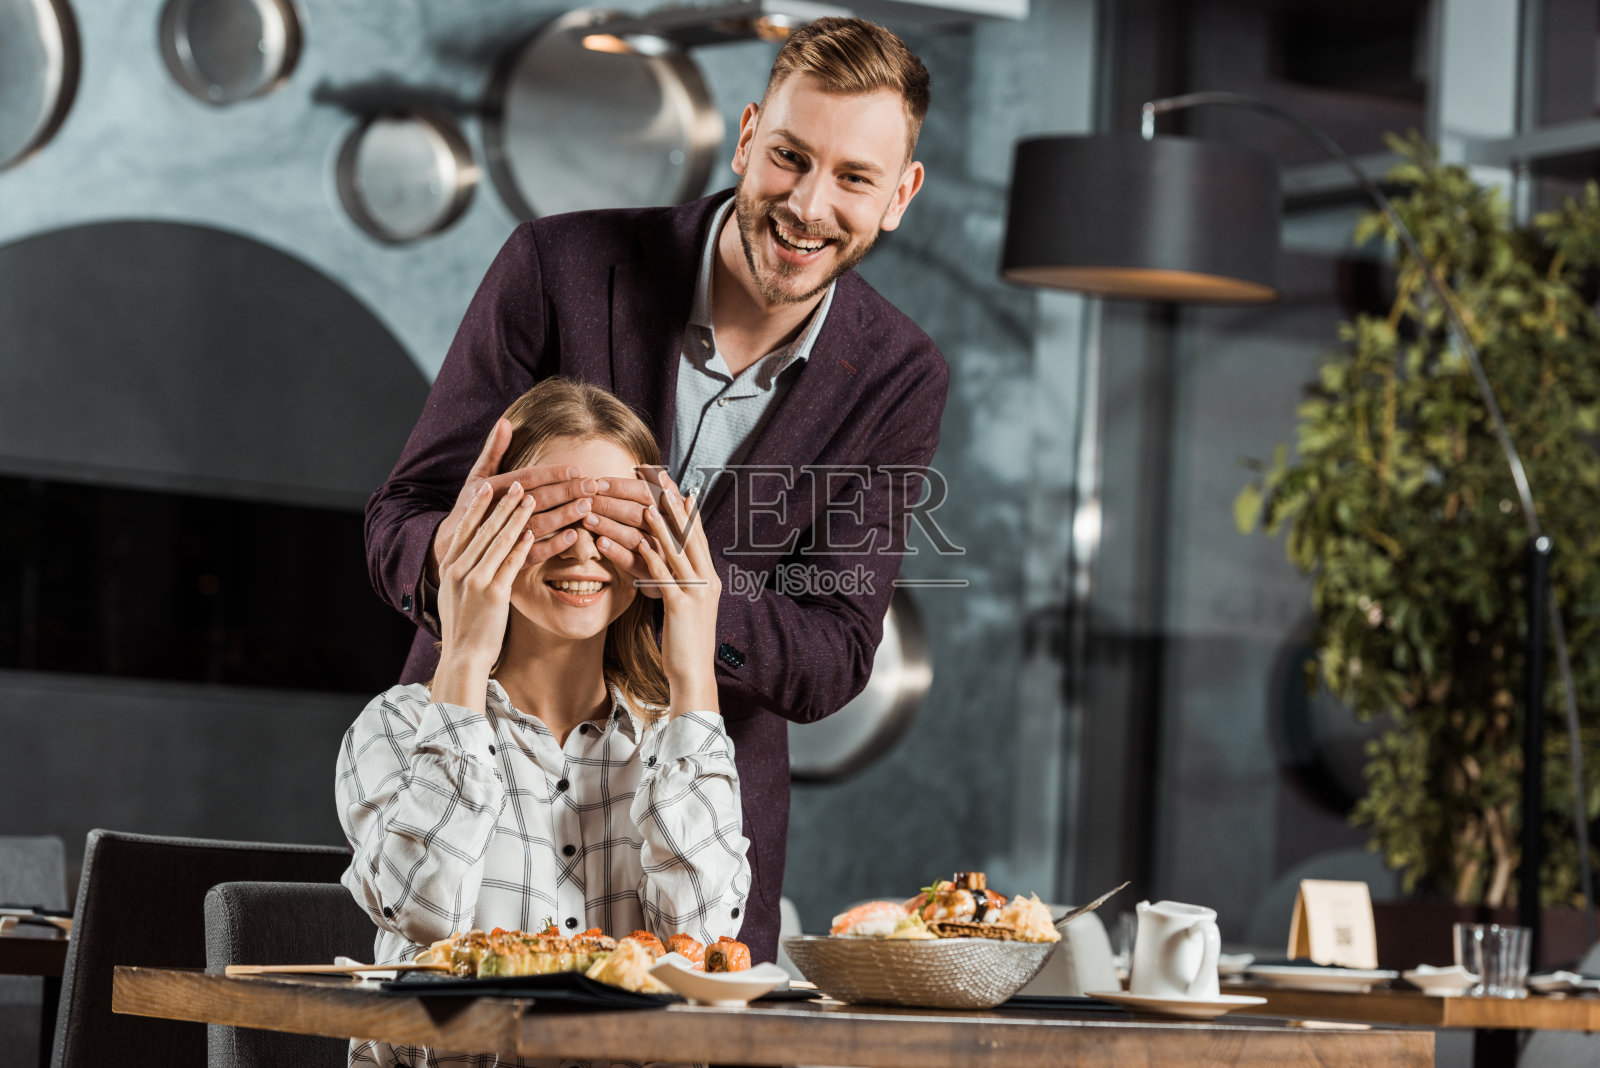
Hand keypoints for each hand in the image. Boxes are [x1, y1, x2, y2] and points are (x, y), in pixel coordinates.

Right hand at [428, 419, 608, 584]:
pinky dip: (553, 546)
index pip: (527, 478)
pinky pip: (532, 553)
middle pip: (536, 499)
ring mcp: (500, 536)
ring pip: (537, 525)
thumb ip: (494, 450)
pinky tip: (573, 536)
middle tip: (591, 486)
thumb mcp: (477, 477)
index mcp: (490, 489)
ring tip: (587, 507)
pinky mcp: (505, 559)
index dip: (552, 473)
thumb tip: (505, 421)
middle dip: (566, 492)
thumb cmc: (470, 506)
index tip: (576, 469)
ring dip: (563, 516)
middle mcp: (495, 511)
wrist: (451, 545)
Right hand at [432, 481, 539, 710]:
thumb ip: (463, 573)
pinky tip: (534, 531)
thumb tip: (474, 558)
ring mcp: (475, 580)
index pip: (464, 528)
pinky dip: (523, 545)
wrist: (462, 657)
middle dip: (503, 504)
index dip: (477, 505)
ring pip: (498, 540)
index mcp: (449, 567)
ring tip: (531, 499)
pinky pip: (511, 562)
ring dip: (516, 517)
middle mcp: (458, 569)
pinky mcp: (492, 593)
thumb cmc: (464, 628)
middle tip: (519, 484)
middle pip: (483, 528)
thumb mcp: (456, 595)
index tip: (489, 486)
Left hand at [589, 467, 678, 598]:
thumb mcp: (674, 512)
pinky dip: (616, 552)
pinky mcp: (654, 576)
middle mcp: (673, 532)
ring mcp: (664, 555)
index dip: (622, 487)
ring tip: (587, 519)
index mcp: (676, 511)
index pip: (647, 493)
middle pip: (638, 514)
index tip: (599, 482)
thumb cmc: (673, 538)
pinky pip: (633, 562)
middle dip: (609, 505)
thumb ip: (663, 489)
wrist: (685, 580)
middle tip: (586, 500)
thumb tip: (646, 467)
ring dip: (609, 526)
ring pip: (634, 537)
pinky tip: (600, 543)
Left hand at [636, 484, 720, 715]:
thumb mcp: (686, 610)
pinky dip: (646, 555)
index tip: (674, 487)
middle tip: (660, 480)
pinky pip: (661, 574)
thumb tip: (668, 569)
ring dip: (657, 525)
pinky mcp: (681, 605)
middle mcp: (707, 580)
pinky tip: (631, 542)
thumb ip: (681, 585)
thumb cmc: (686, 645)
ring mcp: (697, 591)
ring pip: (676, 550)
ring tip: (640, 503)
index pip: (698, 537)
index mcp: (710, 579)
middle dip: (674, 506)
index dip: (686, 511)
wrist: (695, 675)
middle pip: (690, 535)